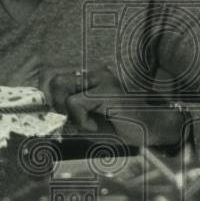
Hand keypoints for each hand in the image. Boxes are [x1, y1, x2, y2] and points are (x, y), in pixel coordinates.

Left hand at [40, 63, 185, 144]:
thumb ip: (68, 116)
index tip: (54, 114)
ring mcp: (102, 78)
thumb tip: (47, 114)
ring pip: (60, 86)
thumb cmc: (121, 126)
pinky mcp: (108, 90)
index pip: (53, 75)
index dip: (46, 95)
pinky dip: (81, 119)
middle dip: (54, 103)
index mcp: (89, 76)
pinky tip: (96, 124)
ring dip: (67, 111)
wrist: (152, 128)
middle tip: (71, 120)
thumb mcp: (88, 122)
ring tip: (85, 123)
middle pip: (53, 78)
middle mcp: (94, 72)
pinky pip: (76, 102)